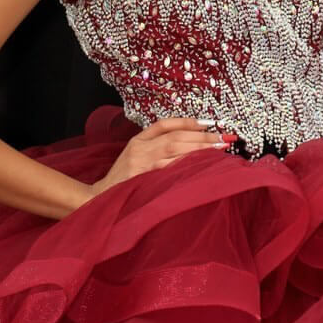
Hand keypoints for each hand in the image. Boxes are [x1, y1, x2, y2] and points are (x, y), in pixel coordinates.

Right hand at [88, 117, 224, 198]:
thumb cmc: (121, 181)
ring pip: (175, 150)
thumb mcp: (133, 157)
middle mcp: (139, 149)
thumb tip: (187, 141)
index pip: (164, 124)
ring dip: (199, 149)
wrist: (99, 200)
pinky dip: (187, 165)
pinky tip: (202, 166)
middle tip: (223, 138)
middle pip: (175, 137)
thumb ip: (153, 147)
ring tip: (219, 149)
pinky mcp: (144, 179)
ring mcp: (141, 164)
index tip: (208, 123)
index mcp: (137, 141)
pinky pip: (170, 169)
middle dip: (201, 136)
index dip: (187, 122)